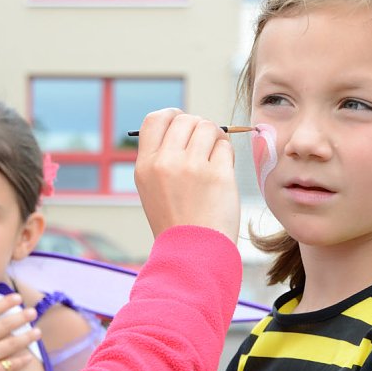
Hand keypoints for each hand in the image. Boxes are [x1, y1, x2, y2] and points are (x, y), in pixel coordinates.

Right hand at [0, 294, 40, 370]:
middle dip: (21, 317)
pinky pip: (8, 366)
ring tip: (38, 332)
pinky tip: (28, 358)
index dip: (4, 303)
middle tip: (33, 312)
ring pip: (11, 344)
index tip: (17, 298)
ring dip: (26, 338)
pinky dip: (19, 362)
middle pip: (4, 325)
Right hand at [134, 108, 239, 242]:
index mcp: (145, 166)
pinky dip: (226, 155)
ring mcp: (192, 168)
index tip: (183, 126)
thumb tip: (185, 126)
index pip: (156, 118)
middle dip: (198, 127)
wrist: (192, 254)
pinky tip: (222, 172)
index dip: (173, 116)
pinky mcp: (218, 175)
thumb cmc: (177, 222)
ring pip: (208, 128)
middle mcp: (165, 163)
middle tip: (204, 146)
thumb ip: (162, 157)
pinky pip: (225, 146)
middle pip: (186, 119)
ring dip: (215, 139)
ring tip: (213, 160)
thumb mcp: (153, 189)